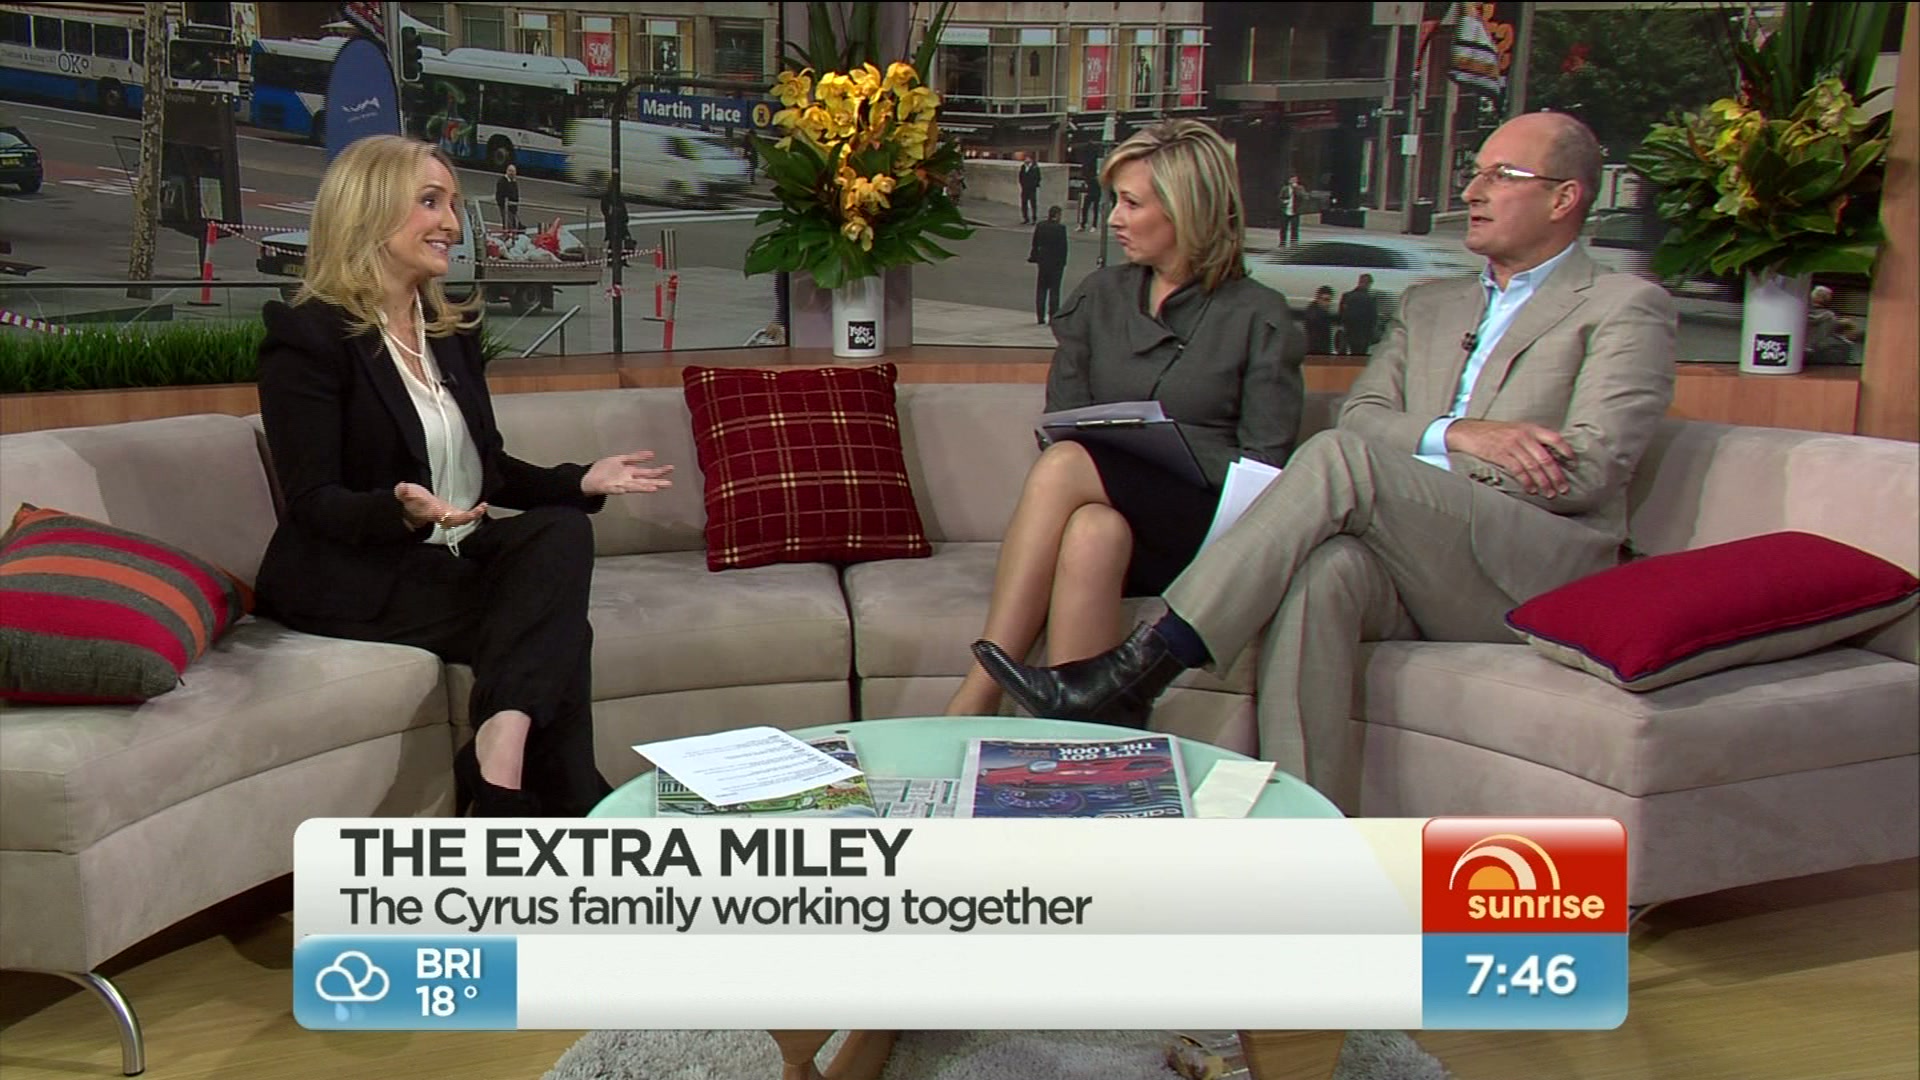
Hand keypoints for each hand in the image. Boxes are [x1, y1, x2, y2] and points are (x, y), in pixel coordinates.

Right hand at [394, 482, 487, 528]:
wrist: (410, 508)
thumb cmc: (410, 501)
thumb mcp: (406, 494)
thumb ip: (404, 491)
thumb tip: (402, 487)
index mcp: (434, 513)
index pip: (449, 516)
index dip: (461, 515)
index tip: (470, 510)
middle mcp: (443, 516)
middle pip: (459, 520)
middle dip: (471, 516)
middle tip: (482, 507)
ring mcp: (447, 515)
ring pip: (462, 519)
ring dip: (473, 514)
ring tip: (483, 507)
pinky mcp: (450, 512)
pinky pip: (463, 515)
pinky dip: (472, 512)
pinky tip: (480, 507)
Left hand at [582, 451, 673, 495]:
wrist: (587, 478)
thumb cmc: (604, 470)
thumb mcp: (621, 459)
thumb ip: (636, 457)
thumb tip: (652, 454)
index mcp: (631, 473)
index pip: (648, 472)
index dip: (659, 471)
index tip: (670, 469)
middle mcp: (627, 480)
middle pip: (644, 481)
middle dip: (656, 482)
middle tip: (669, 483)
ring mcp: (618, 484)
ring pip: (633, 486)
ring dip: (643, 487)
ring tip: (653, 488)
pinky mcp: (607, 488)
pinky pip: (614, 489)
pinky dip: (620, 488)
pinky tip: (625, 488)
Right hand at [1445, 419, 1573, 496]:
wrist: (1469, 432)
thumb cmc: (1494, 432)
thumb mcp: (1516, 429)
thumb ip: (1532, 439)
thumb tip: (1550, 455)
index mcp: (1530, 428)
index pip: (1555, 438)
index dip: (1566, 451)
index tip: (1574, 463)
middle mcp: (1524, 436)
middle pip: (1546, 458)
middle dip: (1556, 475)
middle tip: (1563, 488)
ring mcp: (1512, 445)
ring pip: (1534, 467)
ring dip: (1543, 482)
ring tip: (1549, 493)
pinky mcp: (1501, 455)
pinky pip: (1518, 471)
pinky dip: (1526, 482)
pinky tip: (1531, 490)